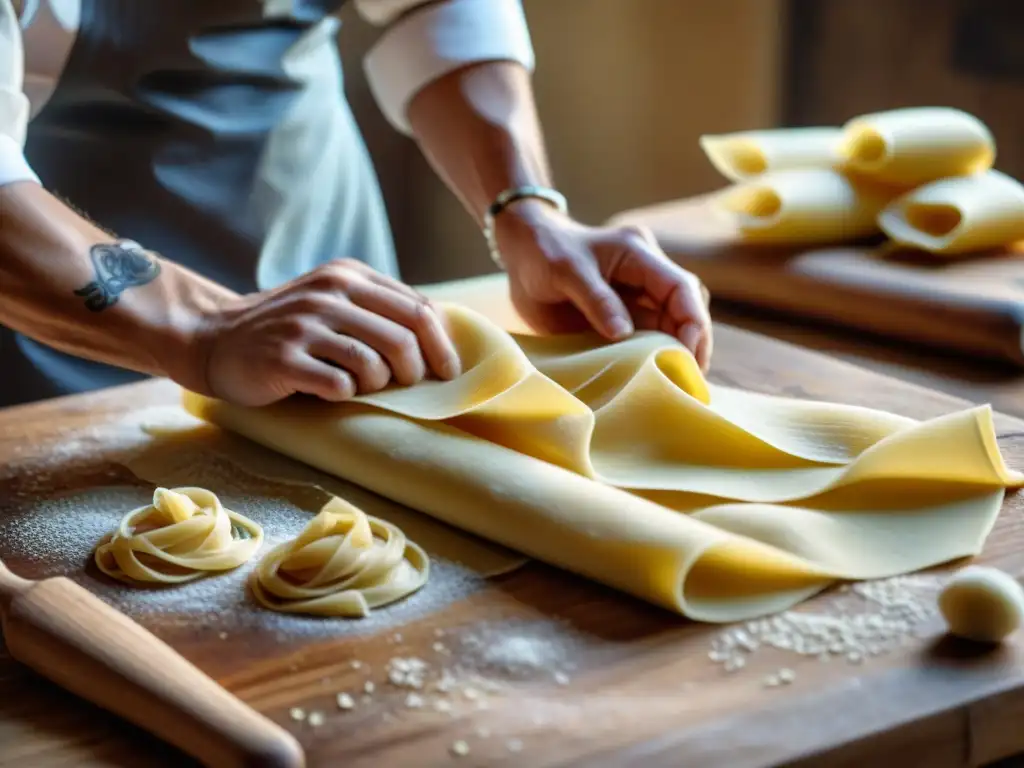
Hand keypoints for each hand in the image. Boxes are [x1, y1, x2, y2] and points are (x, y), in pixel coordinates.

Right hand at [190, 260, 460, 406]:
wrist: (216, 338)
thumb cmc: (291, 329)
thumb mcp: (334, 301)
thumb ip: (379, 309)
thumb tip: (441, 339)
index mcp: (348, 276)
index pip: (419, 309)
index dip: (442, 346)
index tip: (448, 373)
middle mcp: (329, 293)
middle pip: (404, 338)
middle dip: (415, 371)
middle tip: (406, 387)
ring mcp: (304, 325)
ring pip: (374, 363)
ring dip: (378, 384)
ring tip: (360, 386)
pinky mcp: (283, 358)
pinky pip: (338, 385)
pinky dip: (344, 395)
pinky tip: (331, 392)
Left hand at [493, 200, 712, 370]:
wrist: (522, 253)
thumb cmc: (543, 252)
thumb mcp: (565, 270)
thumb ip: (596, 299)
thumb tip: (624, 334)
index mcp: (639, 254)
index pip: (682, 287)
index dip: (692, 321)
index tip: (688, 355)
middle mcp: (646, 276)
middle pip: (685, 309)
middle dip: (693, 344)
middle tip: (689, 382)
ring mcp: (636, 297)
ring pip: (670, 327)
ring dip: (676, 355)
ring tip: (678, 388)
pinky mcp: (623, 316)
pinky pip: (646, 338)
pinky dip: (652, 359)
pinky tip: (654, 381)